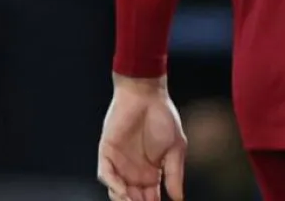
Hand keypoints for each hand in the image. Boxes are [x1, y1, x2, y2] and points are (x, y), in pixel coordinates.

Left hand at [98, 75, 186, 200]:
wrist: (146, 95)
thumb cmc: (163, 117)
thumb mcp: (176, 148)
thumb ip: (174, 174)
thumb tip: (178, 198)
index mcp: (152, 171)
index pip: (151, 197)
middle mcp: (134, 171)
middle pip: (134, 197)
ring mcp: (119, 163)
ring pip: (118, 190)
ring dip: (124, 199)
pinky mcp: (107, 153)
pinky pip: (106, 175)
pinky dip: (113, 184)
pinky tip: (123, 191)